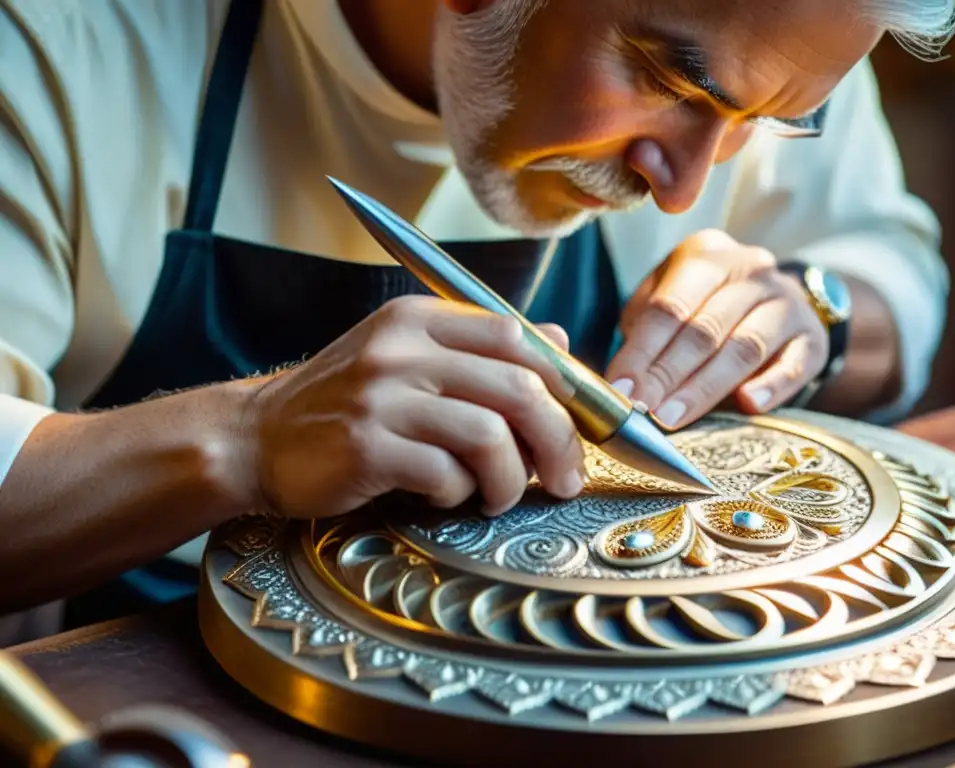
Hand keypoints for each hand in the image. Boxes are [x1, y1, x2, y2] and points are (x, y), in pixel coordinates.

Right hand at [245, 295, 585, 518]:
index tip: (571, 426)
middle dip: (558, 441)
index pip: (517, 338)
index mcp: (418, 320)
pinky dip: (459, 493)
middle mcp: (402, 349)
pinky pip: (446, 474)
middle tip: (563, 477)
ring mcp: (381, 396)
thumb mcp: (407, 359)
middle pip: (519, 388)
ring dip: (510, 478)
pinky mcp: (365, 446)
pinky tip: (443, 496)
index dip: (561, 386)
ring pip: (491, 436)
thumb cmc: (343, 405)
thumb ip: (480, 351)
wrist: (256, 438)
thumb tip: (562, 344)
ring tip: (498, 495)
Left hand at [605, 230, 827, 427]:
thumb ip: (644, 330)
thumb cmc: (703, 307)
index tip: (621, 391)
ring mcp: (786, 301)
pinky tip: (748, 405)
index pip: (669, 307)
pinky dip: (771, 386)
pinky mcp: (812, 336)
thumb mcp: (668, 300)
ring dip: (704, 387)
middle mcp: (750, 270)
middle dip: (667, 375)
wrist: (775, 303)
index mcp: (706, 256)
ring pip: (744, 347)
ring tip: (672, 418)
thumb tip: (620, 381)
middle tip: (642, 411)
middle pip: (704, 329)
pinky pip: (793, 364)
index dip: (642, 352)